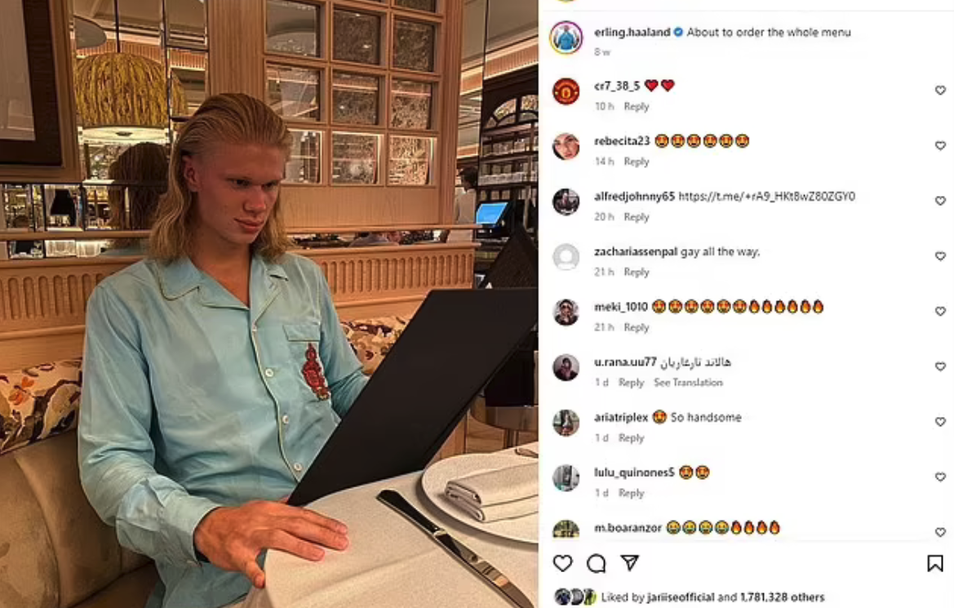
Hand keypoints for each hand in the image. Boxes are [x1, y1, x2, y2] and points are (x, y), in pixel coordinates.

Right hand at [194, 500, 348, 588]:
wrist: (207, 527)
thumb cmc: (238, 520)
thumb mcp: (262, 507)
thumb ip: (281, 507)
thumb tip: (297, 501)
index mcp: (272, 510)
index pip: (303, 514)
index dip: (323, 521)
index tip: (340, 529)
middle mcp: (263, 520)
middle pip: (296, 524)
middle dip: (321, 533)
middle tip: (340, 542)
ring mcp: (250, 536)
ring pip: (277, 539)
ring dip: (299, 547)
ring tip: (317, 555)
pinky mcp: (236, 553)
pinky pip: (246, 563)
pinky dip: (255, 571)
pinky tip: (264, 579)